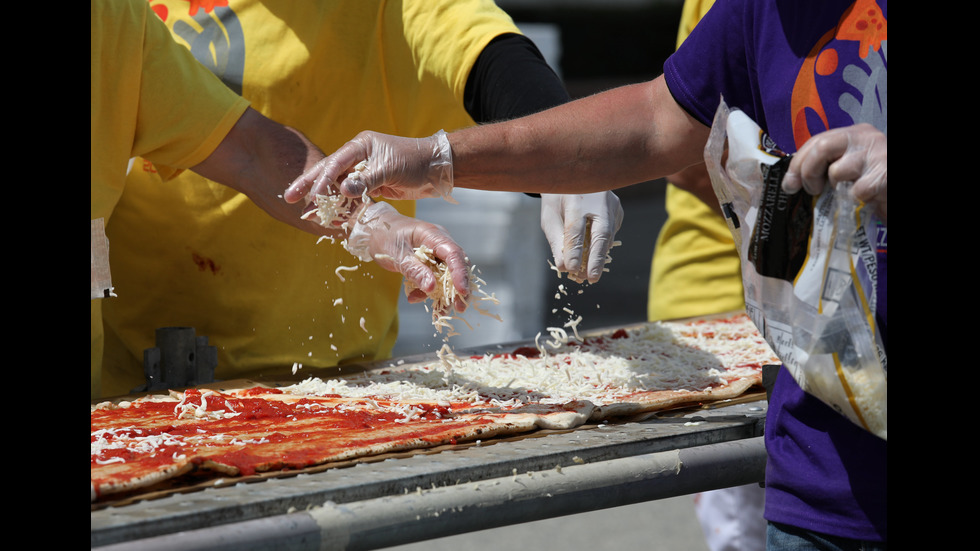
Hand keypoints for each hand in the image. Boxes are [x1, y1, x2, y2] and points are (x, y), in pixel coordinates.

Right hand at [284, 130, 454, 207]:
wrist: (437, 168)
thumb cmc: (416, 162)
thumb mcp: (391, 169)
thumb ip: (366, 179)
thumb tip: (342, 190)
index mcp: (361, 146)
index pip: (335, 162)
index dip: (321, 180)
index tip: (311, 196)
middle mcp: (359, 156)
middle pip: (328, 171)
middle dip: (309, 185)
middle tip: (288, 197)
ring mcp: (364, 170)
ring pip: (337, 185)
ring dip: (323, 199)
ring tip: (305, 211)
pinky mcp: (371, 183)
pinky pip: (350, 195)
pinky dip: (340, 205)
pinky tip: (330, 216)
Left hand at [345, 202, 470, 310]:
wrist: (374, 228)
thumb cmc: (384, 236)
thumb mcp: (397, 255)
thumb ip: (415, 271)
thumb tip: (432, 288)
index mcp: (433, 235)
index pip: (453, 253)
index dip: (460, 273)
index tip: (462, 292)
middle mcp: (440, 242)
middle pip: (458, 265)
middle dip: (459, 288)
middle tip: (459, 308)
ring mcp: (436, 252)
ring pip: (449, 275)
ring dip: (445, 294)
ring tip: (440, 312)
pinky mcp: (431, 261)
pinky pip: (436, 278)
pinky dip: (429, 291)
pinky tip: (415, 298)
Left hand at [540, 192, 622, 283]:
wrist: (573, 170)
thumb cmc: (557, 195)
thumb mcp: (549, 214)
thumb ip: (555, 239)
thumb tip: (563, 267)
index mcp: (574, 197)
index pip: (575, 228)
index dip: (573, 250)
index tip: (570, 269)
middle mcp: (598, 198)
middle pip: (601, 233)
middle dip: (596, 258)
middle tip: (592, 278)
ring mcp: (611, 202)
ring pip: (608, 234)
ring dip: (599, 255)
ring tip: (590, 273)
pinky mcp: (618, 208)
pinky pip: (611, 230)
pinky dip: (602, 244)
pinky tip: (594, 254)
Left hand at [783, 123, 885, 223]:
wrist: (900, 197)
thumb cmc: (877, 185)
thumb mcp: (850, 170)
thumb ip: (826, 167)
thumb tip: (791, 181)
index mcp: (855, 133)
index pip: (817, 140)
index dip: (798, 163)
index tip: (790, 184)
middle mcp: (866, 138)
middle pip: (822, 147)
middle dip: (809, 172)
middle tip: (813, 190)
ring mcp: (878, 154)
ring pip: (837, 171)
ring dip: (838, 189)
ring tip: (851, 193)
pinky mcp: (885, 174)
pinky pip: (856, 191)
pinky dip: (857, 200)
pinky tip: (870, 199)